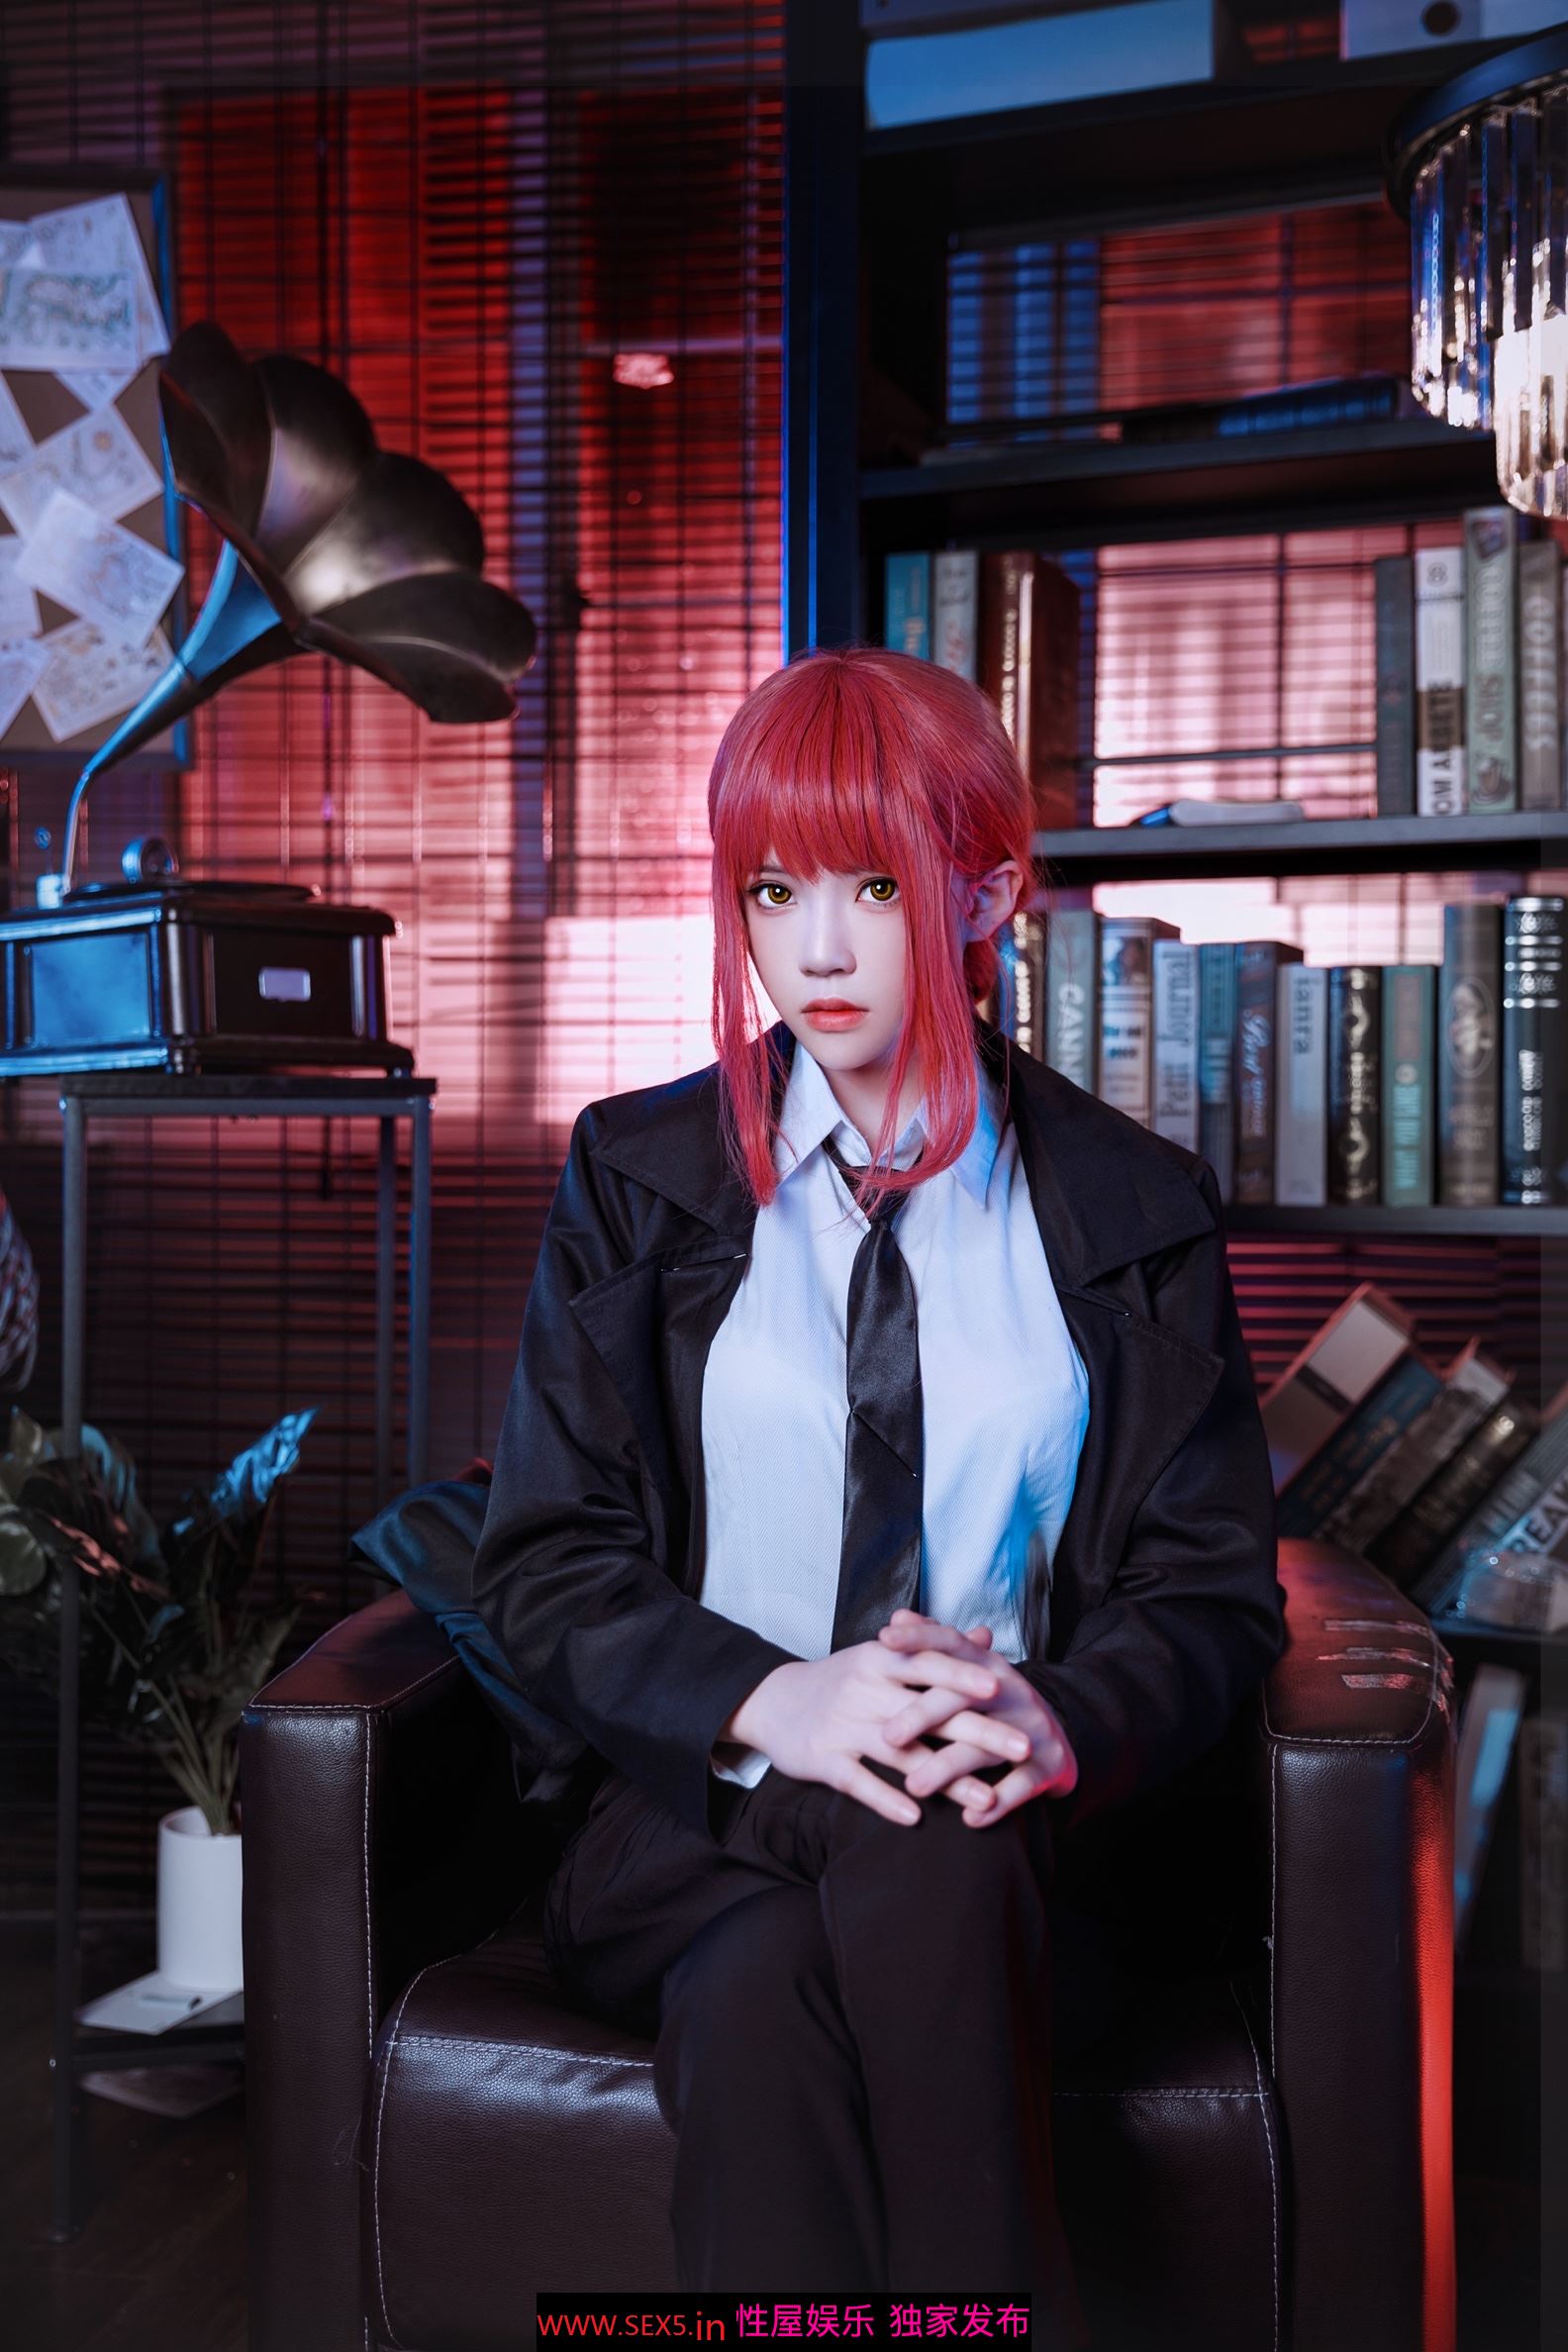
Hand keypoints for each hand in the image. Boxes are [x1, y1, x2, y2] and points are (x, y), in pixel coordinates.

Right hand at [718, 1637, 1027, 1826]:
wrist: (773, 1701)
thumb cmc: (841, 1679)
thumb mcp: (882, 1656)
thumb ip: (934, 1649)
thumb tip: (985, 1634)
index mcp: (881, 1660)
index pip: (929, 1665)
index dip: (965, 1677)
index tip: (1005, 1689)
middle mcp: (865, 1689)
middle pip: (930, 1712)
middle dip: (980, 1732)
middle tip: (1023, 1748)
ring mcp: (844, 1725)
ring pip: (903, 1754)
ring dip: (947, 1779)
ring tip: (987, 1801)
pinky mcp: (824, 1759)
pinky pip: (860, 1783)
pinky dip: (887, 1799)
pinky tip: (916, 1817)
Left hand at [876, 1608, 1077, 1826]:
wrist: (1057, 1740)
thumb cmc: (997, 1703)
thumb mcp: (970, 1671)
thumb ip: (934, 1646)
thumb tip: (897, 1614)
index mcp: (987, 1664)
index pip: (951, 1643)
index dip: (919, 1638)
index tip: (883, 1638)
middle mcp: (1010, 1689)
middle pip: (961, 1697)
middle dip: (923, 1716)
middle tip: (888, 1737)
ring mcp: (1032, 1726)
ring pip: (985, 1746)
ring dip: (948, 1768)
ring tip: (916, 1786)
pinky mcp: (1049, 1764)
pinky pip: (1021, 1785)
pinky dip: (997, 1803)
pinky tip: (971, 1818)